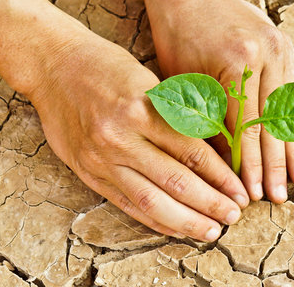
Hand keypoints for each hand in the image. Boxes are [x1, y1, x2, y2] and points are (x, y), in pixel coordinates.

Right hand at [27, 27, 248, 240]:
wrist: (52, 64)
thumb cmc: (104, 64)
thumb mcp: (146, 77)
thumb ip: (174, 114)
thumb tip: (213, 150)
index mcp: (142, 107)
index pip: (191, 151)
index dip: (221, 176)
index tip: (240, 190)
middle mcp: (121, 136)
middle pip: (175, 180)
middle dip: (210, 203)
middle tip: (233, 215)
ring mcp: (101, 157)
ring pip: (151, 200)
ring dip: (185, 220)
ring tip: (211, 229)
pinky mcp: (88, 170)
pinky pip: (125, 203)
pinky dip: (153, 219)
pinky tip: (175, 227)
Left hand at [144, 0, 293, 202]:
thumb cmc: (176, 36)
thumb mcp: (184, 80)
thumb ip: (207, 118)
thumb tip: (226, 164)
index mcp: (236, 65)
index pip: (246, 129)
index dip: (249, 165)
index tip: (252, 194)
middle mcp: (264, 57)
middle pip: (273, 123)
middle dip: (276, 165)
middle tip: (280, 197)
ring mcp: (279, 49)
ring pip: (289, 110)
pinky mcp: (285, 47)